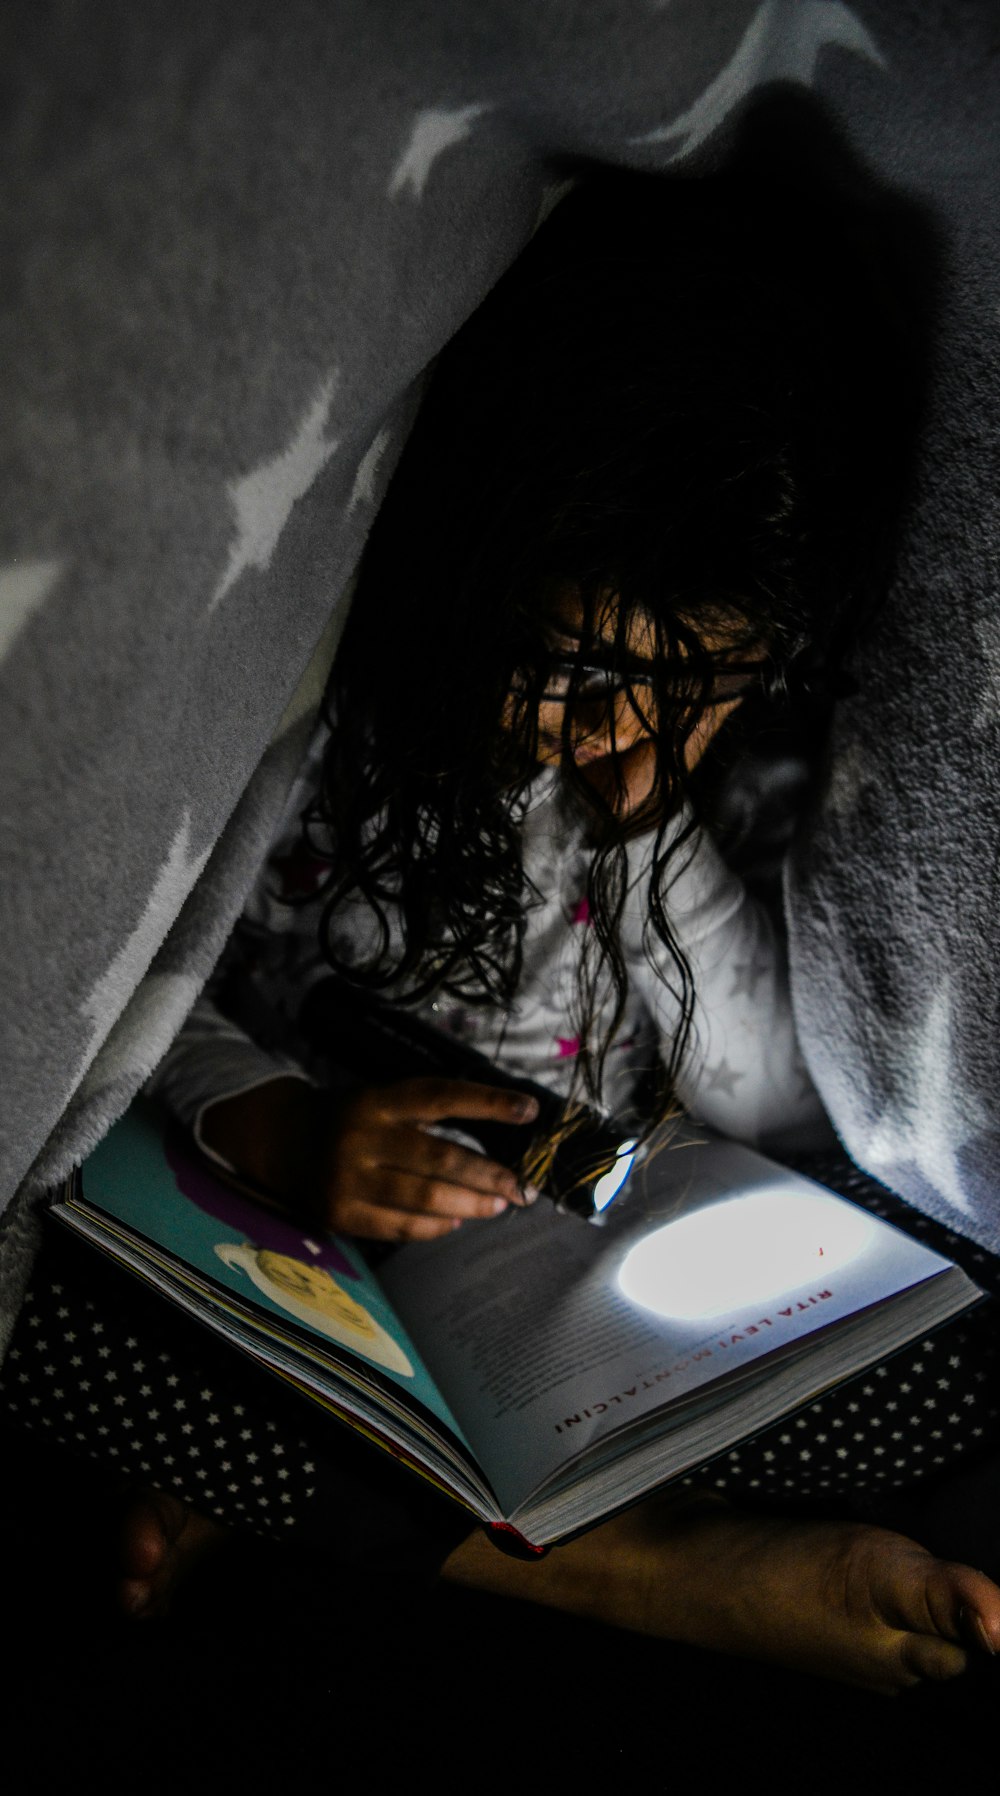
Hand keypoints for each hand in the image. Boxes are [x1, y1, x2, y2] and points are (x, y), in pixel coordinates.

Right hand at [320, 1077, 539, 1241]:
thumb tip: (496, 1138)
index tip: (529, 1109)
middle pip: (440, 1157)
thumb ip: (427, 1113)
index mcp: (378, 1099)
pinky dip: (433, 1226)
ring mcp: (348, 1178)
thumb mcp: (381, 1099)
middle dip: (489, 1175)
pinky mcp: (339, 1213)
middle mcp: (362, 1136)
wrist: (281, 1140)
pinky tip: (454, 1221)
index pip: (441, 1096)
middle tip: (521, 1187)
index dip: (488, 1102)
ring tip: (497, 1205)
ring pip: (423, 1198)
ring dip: (469, 1204)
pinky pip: (398, 1227)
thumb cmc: (350, 1117)